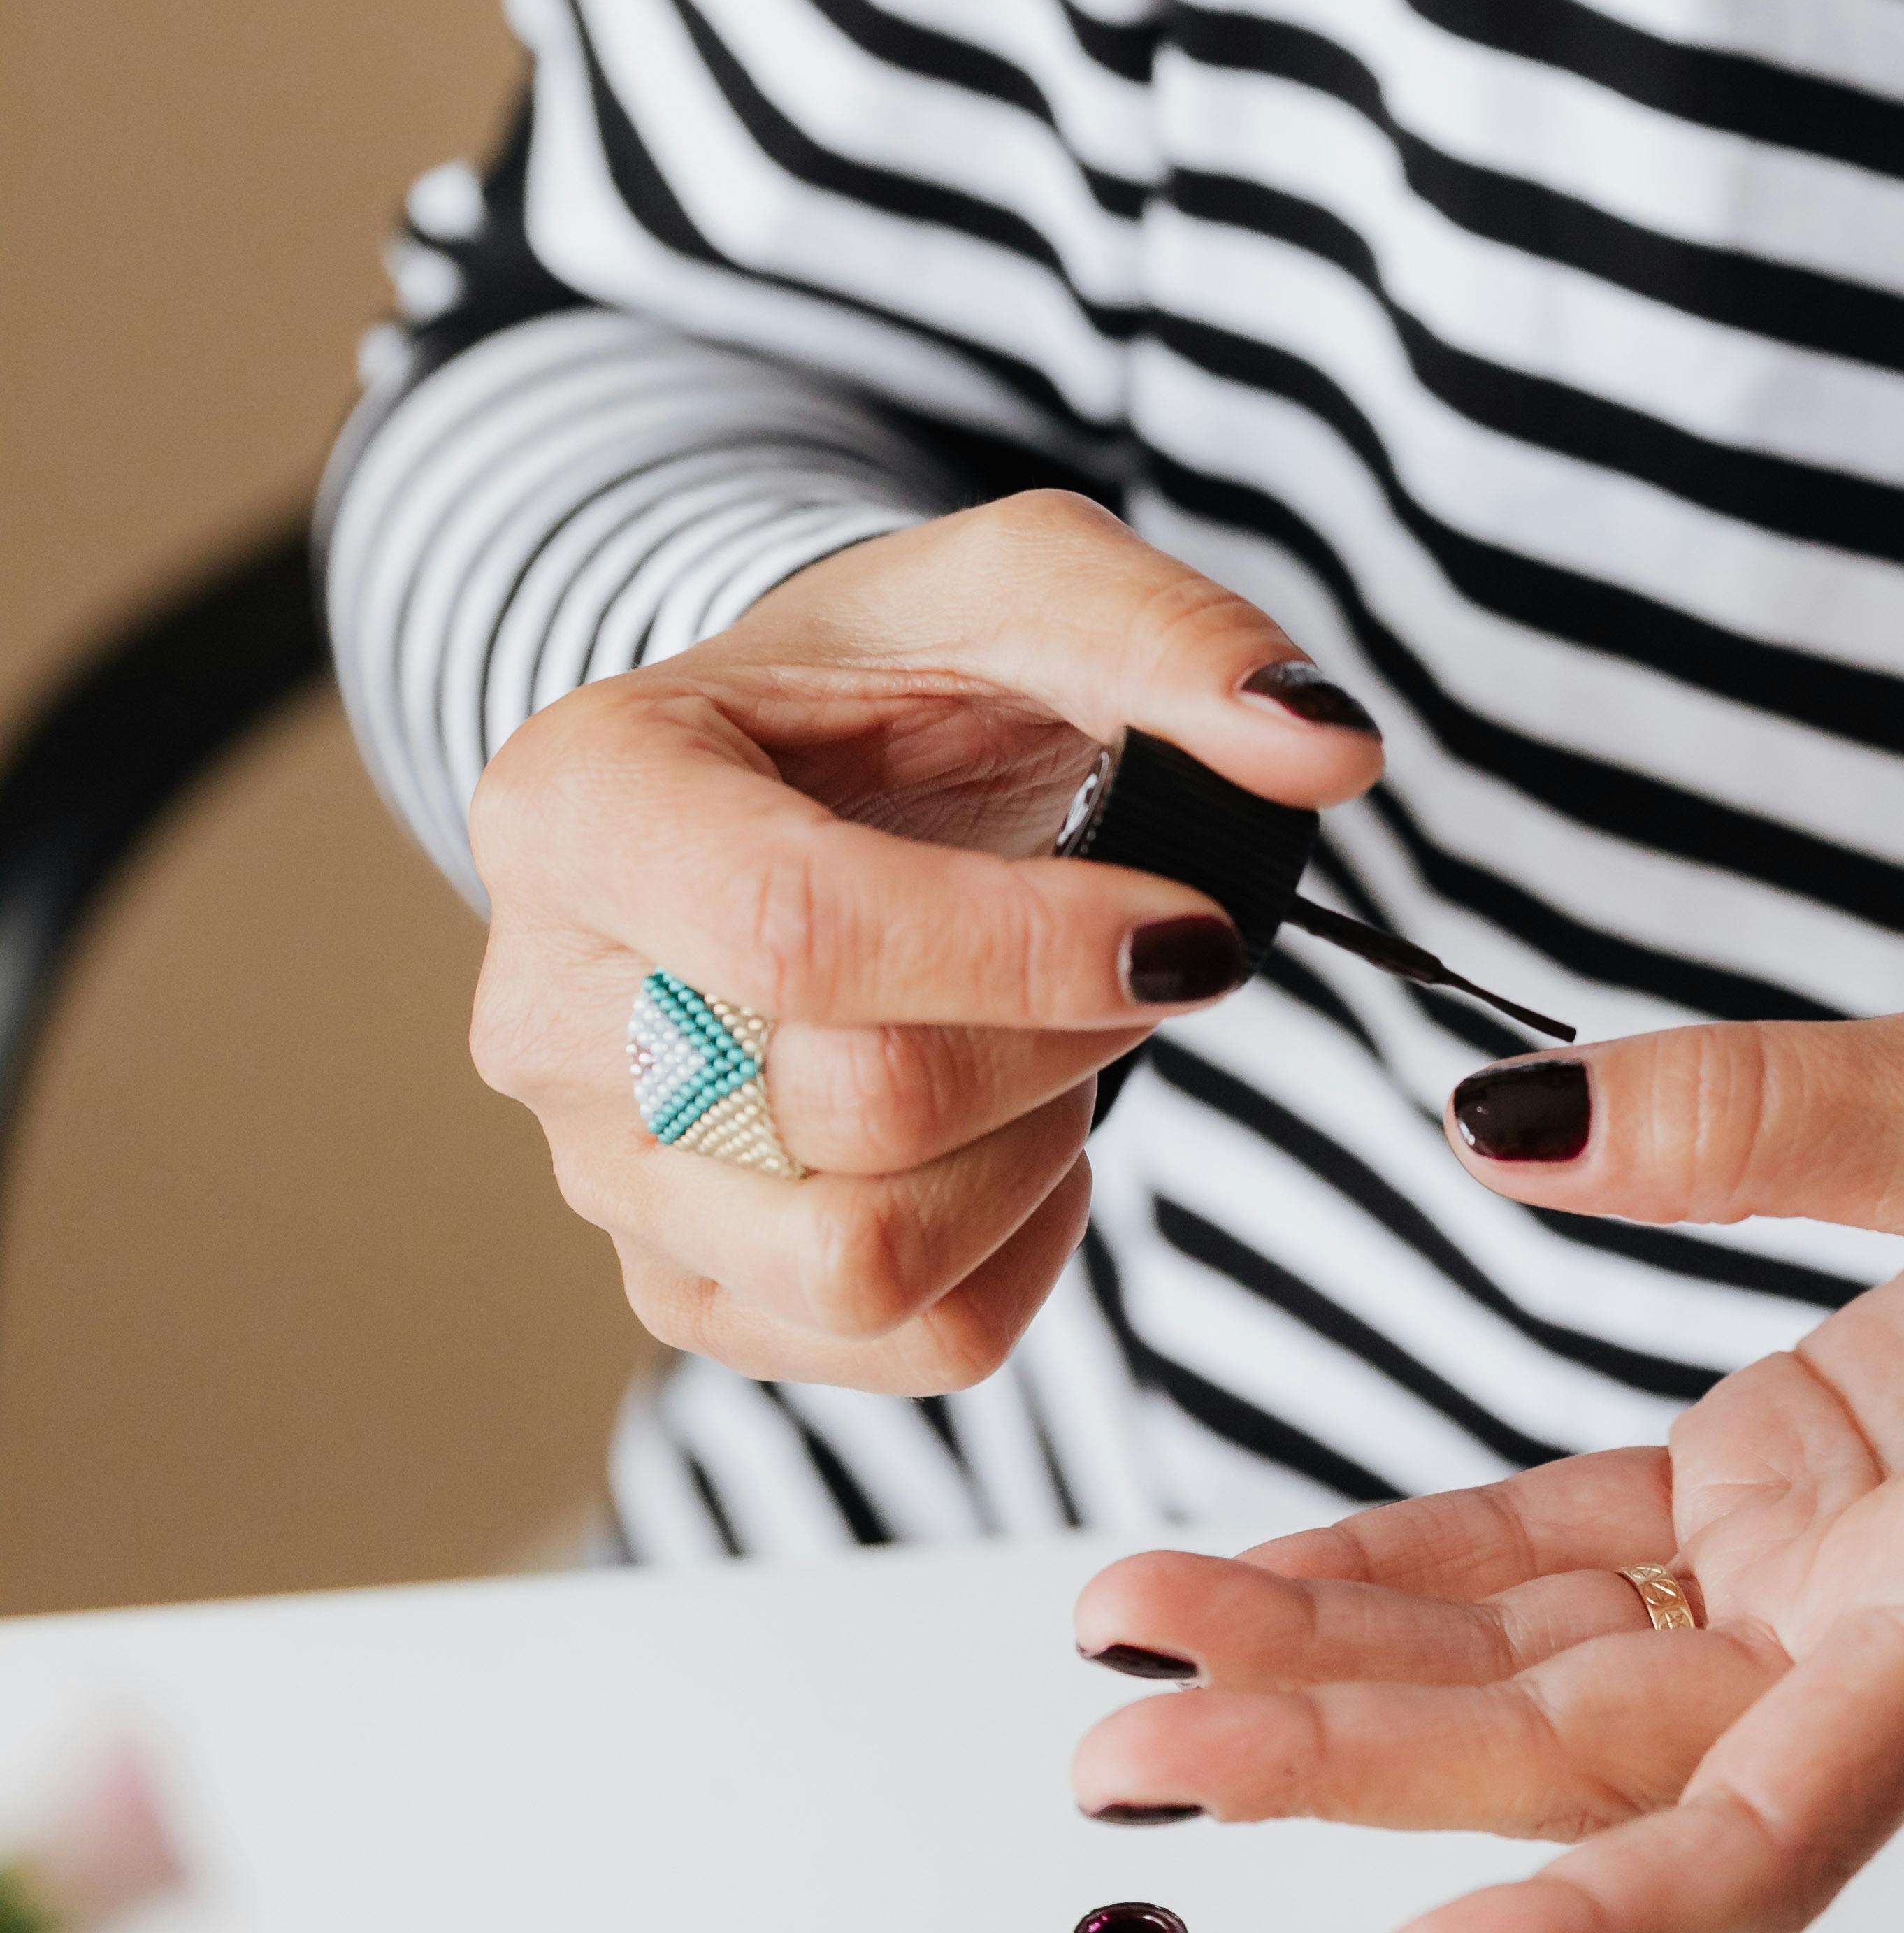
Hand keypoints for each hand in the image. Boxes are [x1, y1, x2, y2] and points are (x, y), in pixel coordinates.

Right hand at [465, 492, 1377, 1391]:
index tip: (1197, 926)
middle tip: (1137, 948)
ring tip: (1060, 1035)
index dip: (1025, 952)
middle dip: (1061, 1037)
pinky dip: (1018, 1252)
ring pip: (864, 1263)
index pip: (797, 932)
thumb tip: (1325, 751)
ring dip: (1032, 1152)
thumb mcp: (1025, 587)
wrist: (799, 780)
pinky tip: (1026, 1132)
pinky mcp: (687, 1289)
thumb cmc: (892, 678)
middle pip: (851, 1111)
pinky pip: (901, 1345)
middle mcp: (549, 1010)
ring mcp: (603, 1174)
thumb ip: (1177, 640)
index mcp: (581, 801)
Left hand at [1069, 966, 1903, 1932]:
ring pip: (1565, 1660)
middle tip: (1121, 1726)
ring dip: (1357, 1653)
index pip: (1755, 1835)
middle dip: (1346, 1748)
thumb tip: (1508, 1123)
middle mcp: (1898, 1621)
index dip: (1576, 1931)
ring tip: (1139, 1627)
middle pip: (1588, 1749)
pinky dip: (1443, 1554)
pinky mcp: (1817, 1478)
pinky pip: (1596, 1551)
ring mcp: (1848, 1559)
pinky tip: (1294, 1554)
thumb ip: (1758, 1121)